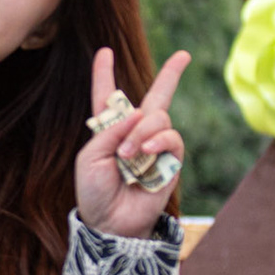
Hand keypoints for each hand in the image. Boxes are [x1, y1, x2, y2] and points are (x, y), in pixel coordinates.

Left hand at [75, 47, 189, 238]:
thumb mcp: (90, 157)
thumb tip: (137, 112)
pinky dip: (158, 140)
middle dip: (172, 74)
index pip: (108, 97)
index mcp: (109, 130)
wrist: (110, 222)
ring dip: (143, 131)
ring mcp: (155, 146)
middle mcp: (135, 133)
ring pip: (159, 117)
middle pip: (156, 96)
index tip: (104, 52)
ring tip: (129, 154)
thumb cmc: (95, 192)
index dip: (103, 74)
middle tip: (185, 55)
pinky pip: (171, 138)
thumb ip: (110, 131)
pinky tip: (146, 151)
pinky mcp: (170, 161)